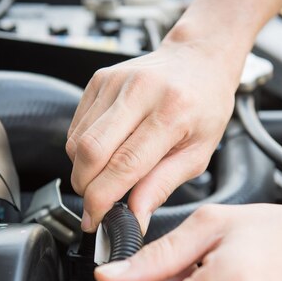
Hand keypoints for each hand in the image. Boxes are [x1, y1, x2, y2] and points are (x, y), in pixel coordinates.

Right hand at [66, 40, 238, 232]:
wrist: (198, 60)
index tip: (95, 220)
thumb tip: (135, 217)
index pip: (124, 165)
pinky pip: (77, 126)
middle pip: (91, 152)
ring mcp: (115, 82)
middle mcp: (140, 91)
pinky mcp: (99, 79)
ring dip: (83, 171)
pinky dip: (82, 150)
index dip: (103, 199)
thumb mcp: (198, 153)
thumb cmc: (204, 106)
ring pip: (78, 141)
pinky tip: (103, 154)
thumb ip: (162, 185)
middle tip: (95, 205)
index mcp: (172, 112)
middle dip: (85, 188)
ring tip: (104, 178)